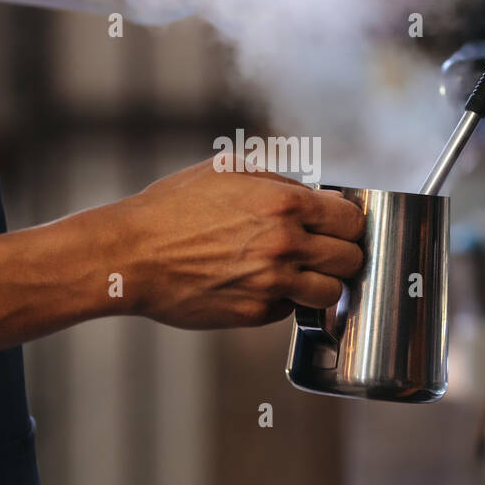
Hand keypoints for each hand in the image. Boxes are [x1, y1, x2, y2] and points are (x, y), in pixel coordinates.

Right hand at [110, 158, 364, 328]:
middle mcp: (285, 245)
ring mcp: (272, 284)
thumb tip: (320, 196)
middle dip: (340, 254)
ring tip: (297, 273)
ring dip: (319, 283)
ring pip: (330, 293)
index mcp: (285, 204)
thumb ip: (282, 181)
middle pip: (350, 259)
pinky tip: (257, 284)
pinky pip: (290, 310)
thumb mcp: (229, 170)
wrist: (132, 254)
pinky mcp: (255, 313)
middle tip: (322, 251)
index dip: (347, 223)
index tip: (338, 226)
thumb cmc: (175, 207)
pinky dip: (282, 300)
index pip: (352, 220)